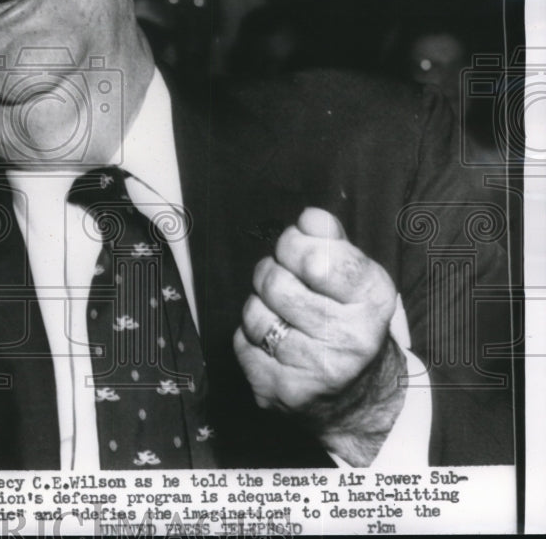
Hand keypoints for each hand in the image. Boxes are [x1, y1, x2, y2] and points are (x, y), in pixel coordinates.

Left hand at [233, 207, 406, 464]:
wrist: (358, 397)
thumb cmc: (349, 322)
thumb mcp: (356, 278)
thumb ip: (332, 242)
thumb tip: (310, 218)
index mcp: (373, 303)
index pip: (318, 259)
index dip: (296, 244)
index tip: (295, 246)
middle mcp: (349, 340)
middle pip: (276, 283)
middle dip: (272, 272)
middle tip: (285, 281)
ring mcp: (314, 370)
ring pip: (254, 313)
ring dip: (259, 306)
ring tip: (281, 314)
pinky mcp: (281, 391)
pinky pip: (241, 343)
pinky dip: (250, 337)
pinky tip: (275, 343)